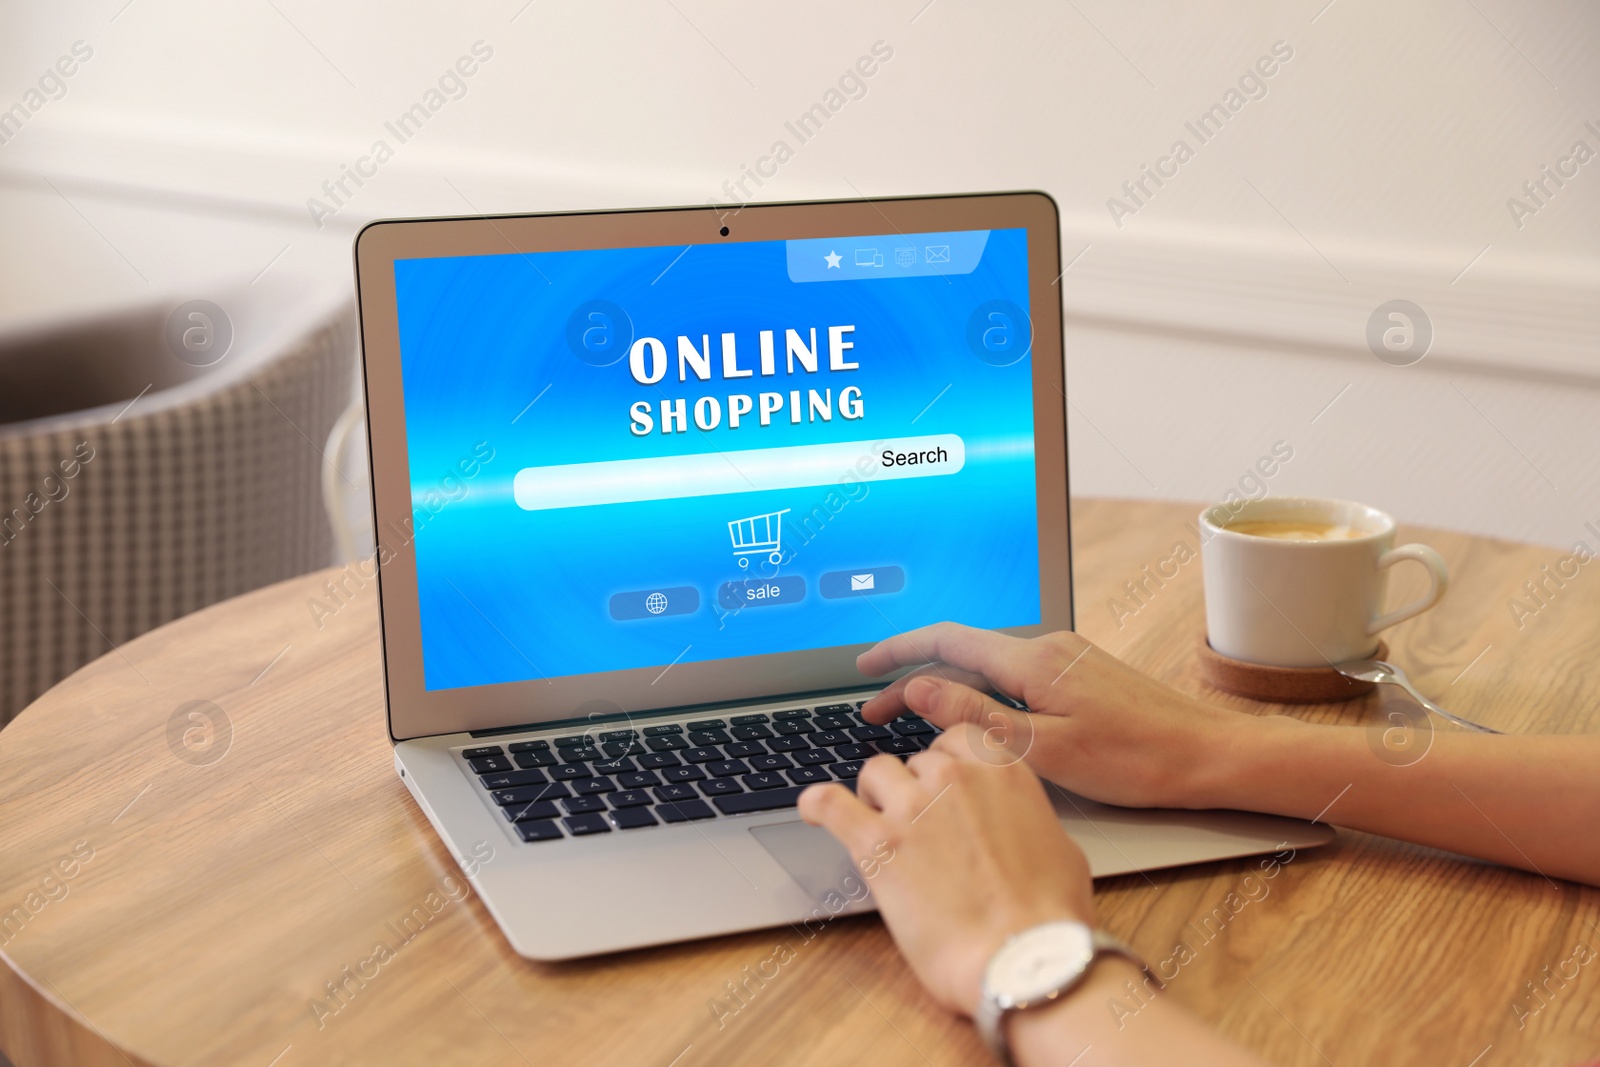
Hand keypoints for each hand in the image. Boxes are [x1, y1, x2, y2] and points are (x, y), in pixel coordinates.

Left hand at [797, 725, 1093, 1015]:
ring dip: (875, 795)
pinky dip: (817, 803)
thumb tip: (1016, 829)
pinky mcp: (876, 841)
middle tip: (918, 824)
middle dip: (915, 788)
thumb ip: (1028, 821)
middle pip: (916, 760)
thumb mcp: (1062, 850)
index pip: (957, 739)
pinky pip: (829, 802)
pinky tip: (813, 810)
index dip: (947, 763)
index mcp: (1003, 771)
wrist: (1022, 960)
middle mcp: (956, 776)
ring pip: (875, 772)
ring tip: (878, 823)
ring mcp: (913, 805)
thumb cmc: (1049, 917)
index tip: (942, 784)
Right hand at [855, 623, 1254, 809]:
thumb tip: (919, 688)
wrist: (1211, 755)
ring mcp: (1067, 659)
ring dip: (946, 690)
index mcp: (1033, 660)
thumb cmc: (1137, 760)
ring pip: (988, 668)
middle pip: (962, 653)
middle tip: (876, 714)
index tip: (862, 671)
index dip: (897, 653)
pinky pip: (1015, 678)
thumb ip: (976, 718)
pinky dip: (981, 695)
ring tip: (915, 723)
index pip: (946, 641)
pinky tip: (976, 723)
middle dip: (913, 679)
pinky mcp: (1081, 676)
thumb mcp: (1046, 749)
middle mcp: (1047, 648)